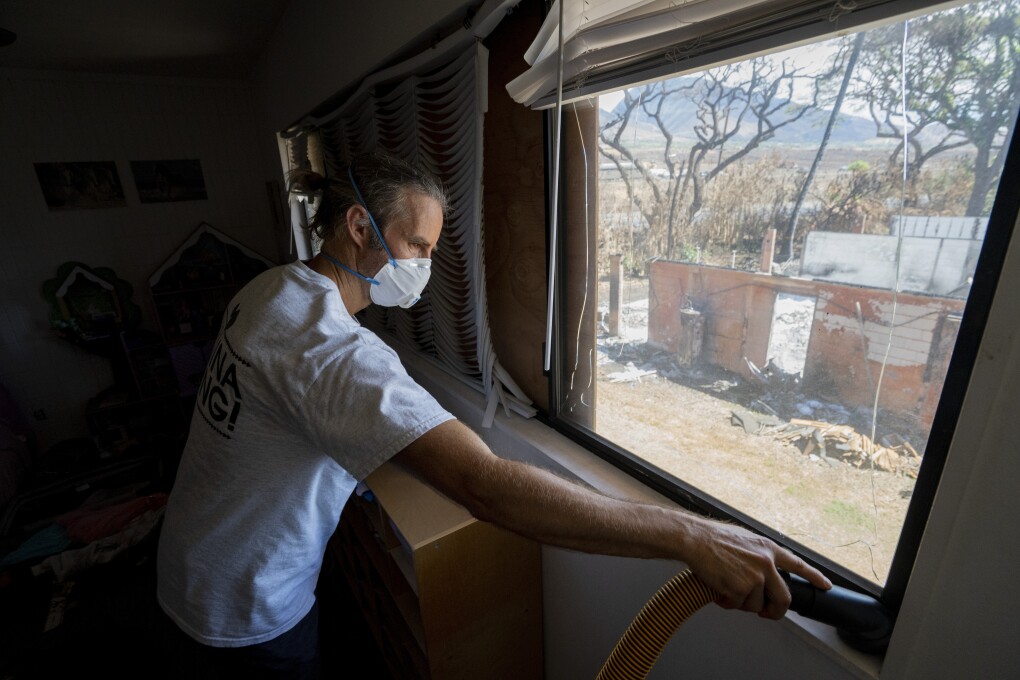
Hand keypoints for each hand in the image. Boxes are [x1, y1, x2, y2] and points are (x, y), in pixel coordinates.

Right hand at [684, 517, 830, 619]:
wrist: (695, 540)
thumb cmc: (714, 539)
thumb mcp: (745, 540)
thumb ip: (758, 555)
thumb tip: (763, 574)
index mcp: (768, 548)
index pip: (798, 564)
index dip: (815, 577)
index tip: (826, 586)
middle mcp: (766, 563)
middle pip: (783, 597)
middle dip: (776, 611)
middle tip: (767, 613)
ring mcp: (756, 576)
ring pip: (756, 605)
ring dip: (741, 603)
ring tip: (727, 589)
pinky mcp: (742, 587)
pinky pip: (739, 605)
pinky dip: (728, 603)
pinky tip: (719, 590)